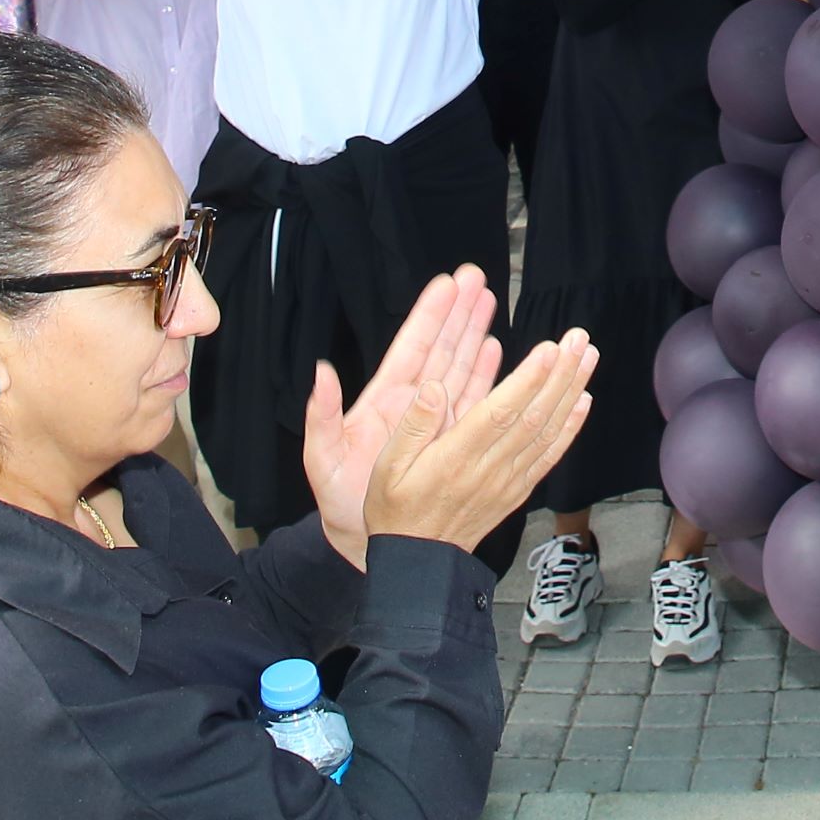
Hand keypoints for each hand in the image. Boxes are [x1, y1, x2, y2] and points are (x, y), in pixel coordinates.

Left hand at [304, 267, 504, 568]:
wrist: (365, 543)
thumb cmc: (340, 502)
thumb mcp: (323, 459)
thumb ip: (322, 416)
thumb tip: (320, 372)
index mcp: (384, 401)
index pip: (413, 348)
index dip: (430, 315)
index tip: (447, 283)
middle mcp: (413, 405)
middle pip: (442, 348)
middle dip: (459, 311)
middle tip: (477, 276)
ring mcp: (434, 420)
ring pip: (462, 368)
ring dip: (476, 334)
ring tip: (492, 299)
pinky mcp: (451, 440)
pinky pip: (474, 402)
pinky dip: (488, 376)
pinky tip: (499, 352)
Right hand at [359, 327, 598, 552]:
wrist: (418, 563)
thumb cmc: (396, 510)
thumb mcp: (387, 468)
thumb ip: (412, 425)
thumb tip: (433, 387)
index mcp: (456, 457)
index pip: (500, 413)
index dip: (527, 380)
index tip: (548, 349)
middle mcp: (489, 468)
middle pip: (533, 416)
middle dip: (559, 374)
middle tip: (579, 338)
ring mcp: (508, 481)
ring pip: (547, 431)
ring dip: (570, 391)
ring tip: (588, 357)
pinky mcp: (517, 490)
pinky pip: (548, 455)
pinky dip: (569, 427)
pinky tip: (582, 401)